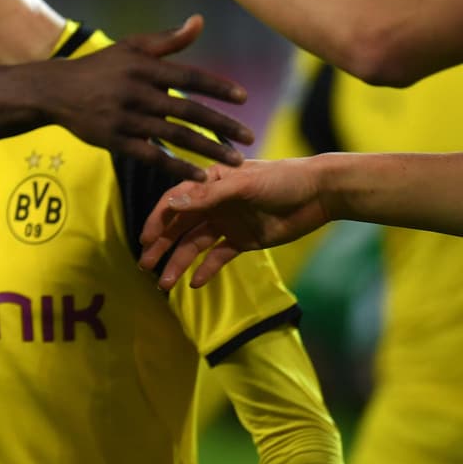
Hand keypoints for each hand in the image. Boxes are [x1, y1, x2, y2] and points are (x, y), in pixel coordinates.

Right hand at [41, 15, 251, 180]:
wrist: (55, 90)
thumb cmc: (99, 67)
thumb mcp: (130, 47)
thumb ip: (167, 40)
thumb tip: (199, 21)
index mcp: (144, 67)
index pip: (189, 76)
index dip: (217, 87)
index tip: (244, 99)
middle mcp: (136, 92)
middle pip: (188, 109)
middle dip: (222, 125)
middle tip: (250, 138)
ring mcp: (125, 118)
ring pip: (174, 136)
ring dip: (208, 149)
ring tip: (235, 161)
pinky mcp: (114, 140)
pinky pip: (151, 156)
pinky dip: (177, 166)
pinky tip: (200, 175)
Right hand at [137, 158, 330, 288]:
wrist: (320, 193)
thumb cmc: (281, 179)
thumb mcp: (243, 184)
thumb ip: (207, 196)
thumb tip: (171, 206)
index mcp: (209, 182)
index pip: (175, 201)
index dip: (158, 220)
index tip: (144, 240)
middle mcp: (213, 202)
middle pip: (180, 226)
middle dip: (161, 246)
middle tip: (144, 266)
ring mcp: (227, 222)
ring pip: (195, 245)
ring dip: (179, 262)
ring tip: (164, 284)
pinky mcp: (243, 240)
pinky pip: (218, 256)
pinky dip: (207, 269)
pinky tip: (195, 284)